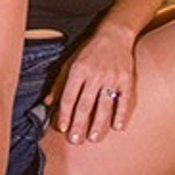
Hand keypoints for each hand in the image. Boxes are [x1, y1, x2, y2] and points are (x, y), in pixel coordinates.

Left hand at [54, 26, 136, 142]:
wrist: (114, 35)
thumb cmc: (89, 51)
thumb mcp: (70, 62)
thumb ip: (59, 83)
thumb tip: (47, 103)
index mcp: (78, 69)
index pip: (69, 96)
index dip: (65, 114)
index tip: (63, 128)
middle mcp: (95, 74)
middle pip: (85, 103)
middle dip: (80, 123)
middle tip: (76, 140)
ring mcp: (112, 77)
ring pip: (104, 105)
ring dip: (98, 123)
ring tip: (93, 137)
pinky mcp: (127, 79)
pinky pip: (125, 100)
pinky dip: (121, 114)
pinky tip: (117, 126)